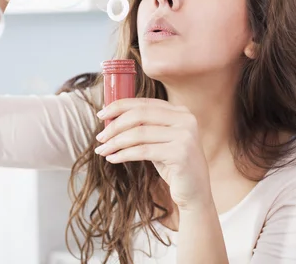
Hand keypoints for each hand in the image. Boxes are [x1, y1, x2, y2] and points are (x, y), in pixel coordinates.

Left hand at [95, 98, 212, 209]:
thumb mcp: (159, 141)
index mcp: (180, 112)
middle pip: (140, 115)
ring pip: (139, 133)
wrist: (195, 192)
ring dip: (116, 142)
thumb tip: (111, 119)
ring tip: (102, 150)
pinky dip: (124, 154)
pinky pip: (144, 151)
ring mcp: (185, 136)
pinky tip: (113, 158)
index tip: (101, 114)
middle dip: (115, 125)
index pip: (144, 103)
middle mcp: (185, 119)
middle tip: (100, 137)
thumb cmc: (174, 166)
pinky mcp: (181, 154)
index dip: (119, 106)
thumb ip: (144, 127)